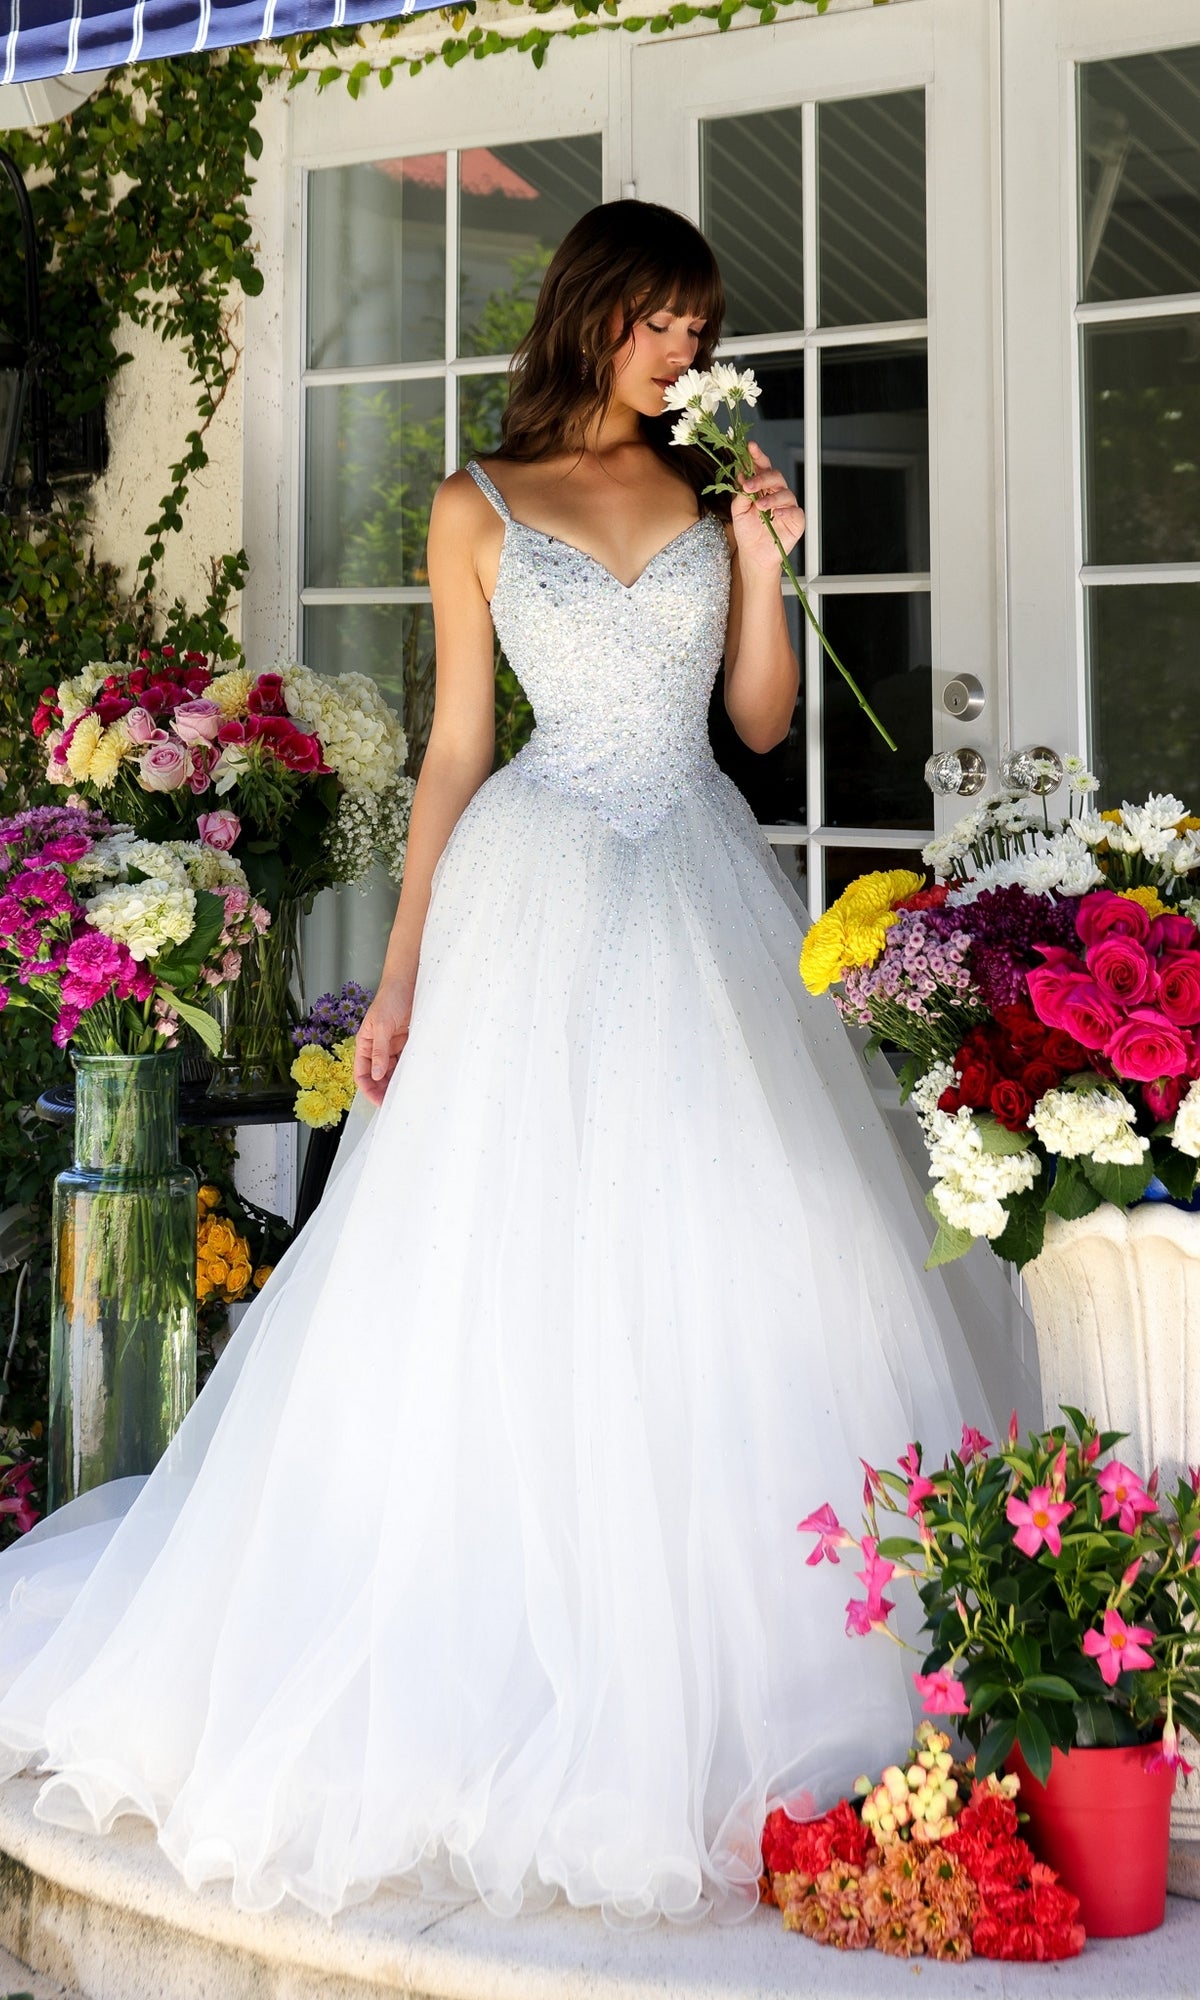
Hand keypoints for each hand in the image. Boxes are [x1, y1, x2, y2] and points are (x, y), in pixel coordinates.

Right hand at [354, 976, 413, 1105]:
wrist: (408, 984)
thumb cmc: (390, 999)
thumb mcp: (381, 1025)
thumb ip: (379, 1051)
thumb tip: (377, 1074)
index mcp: (365, 1044)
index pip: (362, 1073)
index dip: (368, 1089)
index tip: (378, 1101)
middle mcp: (377, 1048)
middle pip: (377, 1076)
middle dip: (383, 1090)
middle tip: (395, 1102)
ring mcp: (392, 1047)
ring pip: (392, 1072)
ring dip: (397, 1082)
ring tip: (406, 1093)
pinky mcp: (406, 1044)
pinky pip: (405, 1062)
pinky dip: (408, 1071)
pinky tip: (414, 1078)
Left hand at [730, 440, 804, 573]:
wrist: (754, 556)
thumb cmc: (748, 533)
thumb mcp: (738, 511)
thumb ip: (740, 493)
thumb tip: (742, 475)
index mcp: (762, 488)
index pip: (762, 467)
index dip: (757, 456)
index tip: (750, 447)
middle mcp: (776, 493)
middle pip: (775, 476)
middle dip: (762, 478)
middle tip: (749, 485)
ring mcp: (788, 506)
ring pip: (785, 493)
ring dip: (771, 498)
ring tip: (759, 507)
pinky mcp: (796, 520)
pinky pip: (794, 511)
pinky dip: (785, 512)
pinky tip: (775, 515)